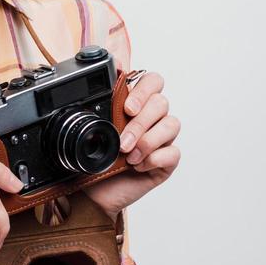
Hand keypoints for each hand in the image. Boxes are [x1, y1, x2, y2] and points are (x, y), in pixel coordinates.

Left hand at [84, 69, 181, 220]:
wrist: (93, 191)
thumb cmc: (93, 157)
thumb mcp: (92, 129)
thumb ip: (102, 104)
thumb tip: (109, 73)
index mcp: (134, 103)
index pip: (152, 81)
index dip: (143, 90)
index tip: (128, 108)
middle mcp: (151, 117)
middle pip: (161, 102)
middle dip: (141, 122)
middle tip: (123, 140)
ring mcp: (161, 138)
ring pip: (171, 124)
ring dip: (147, 140)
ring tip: (128, 154)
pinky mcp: (166, 160)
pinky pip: (173, 152)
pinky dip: (155, 158)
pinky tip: (138, 165)